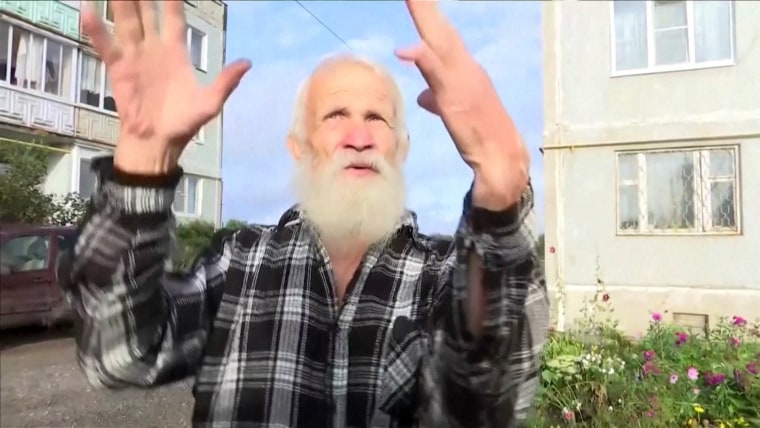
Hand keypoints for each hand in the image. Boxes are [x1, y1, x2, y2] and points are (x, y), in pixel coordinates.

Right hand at [81, 0, 250, 174]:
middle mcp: (154, 49)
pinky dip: (95, 28)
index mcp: (176, 53)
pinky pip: (105, 44)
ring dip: (121, 2)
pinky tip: (88, 9)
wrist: (158, 143)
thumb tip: (247, 63)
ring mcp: (134, 56)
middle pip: (147, 13)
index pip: (175, 18)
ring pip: (126, 21)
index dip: (172, 0)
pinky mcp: (118, 68)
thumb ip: (226, 82)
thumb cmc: (184, 124)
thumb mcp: (210, 103)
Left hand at [395, 0, 528, 209]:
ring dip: (424, 15)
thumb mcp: (454, 111)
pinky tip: (403, 50)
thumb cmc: (479, 135)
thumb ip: (437, 98)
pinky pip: (436, 71)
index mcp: (463, 69)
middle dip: (424, 6)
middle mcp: (464, 67)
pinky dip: (420, 56)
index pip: (441, 35)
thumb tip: (422, 96)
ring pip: (439, 40)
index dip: (427, 15)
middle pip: (439, 29)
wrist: (501, 157)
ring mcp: (461, 79)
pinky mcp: (455, 96)